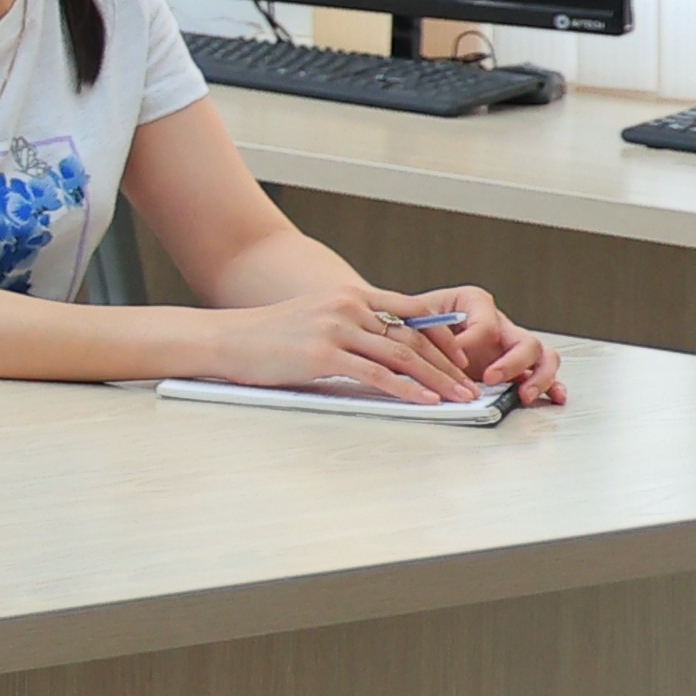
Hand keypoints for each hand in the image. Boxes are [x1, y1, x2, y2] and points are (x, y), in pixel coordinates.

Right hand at [198, 283, 494, 404]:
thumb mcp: (316, 317)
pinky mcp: (323, 355)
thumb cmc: (269, 336)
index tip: (461, 360)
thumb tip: (385, 349)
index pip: (411, 313)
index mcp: (349, 294)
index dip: (443, 338)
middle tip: (469, 385)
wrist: (226, 339)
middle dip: (447, 364)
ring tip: (458, 397)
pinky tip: (425, 401)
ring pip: (401, 356)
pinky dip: (407, 389)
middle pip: (413, 337)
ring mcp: (335, 329)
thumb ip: (351, 326)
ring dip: (436, 380)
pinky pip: (376, 375)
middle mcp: (346, 306)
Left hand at [404, 285, 565, 407]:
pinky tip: (555, 396)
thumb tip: (433, 351)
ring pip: (542, 356)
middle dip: (511, 363)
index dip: (472, 343)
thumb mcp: (413, 316)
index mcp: (474, 303)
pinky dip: (552, 385)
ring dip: (538, 376)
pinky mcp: (515, 367)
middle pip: (524, 340)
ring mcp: (510, 346)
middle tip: (489, 378)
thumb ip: (423, 328)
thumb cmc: (413, 319)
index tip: (455, 360)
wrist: (409, 330)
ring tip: (523, 395)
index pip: (485, 323)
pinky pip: (542, 373)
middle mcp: (499, 324)